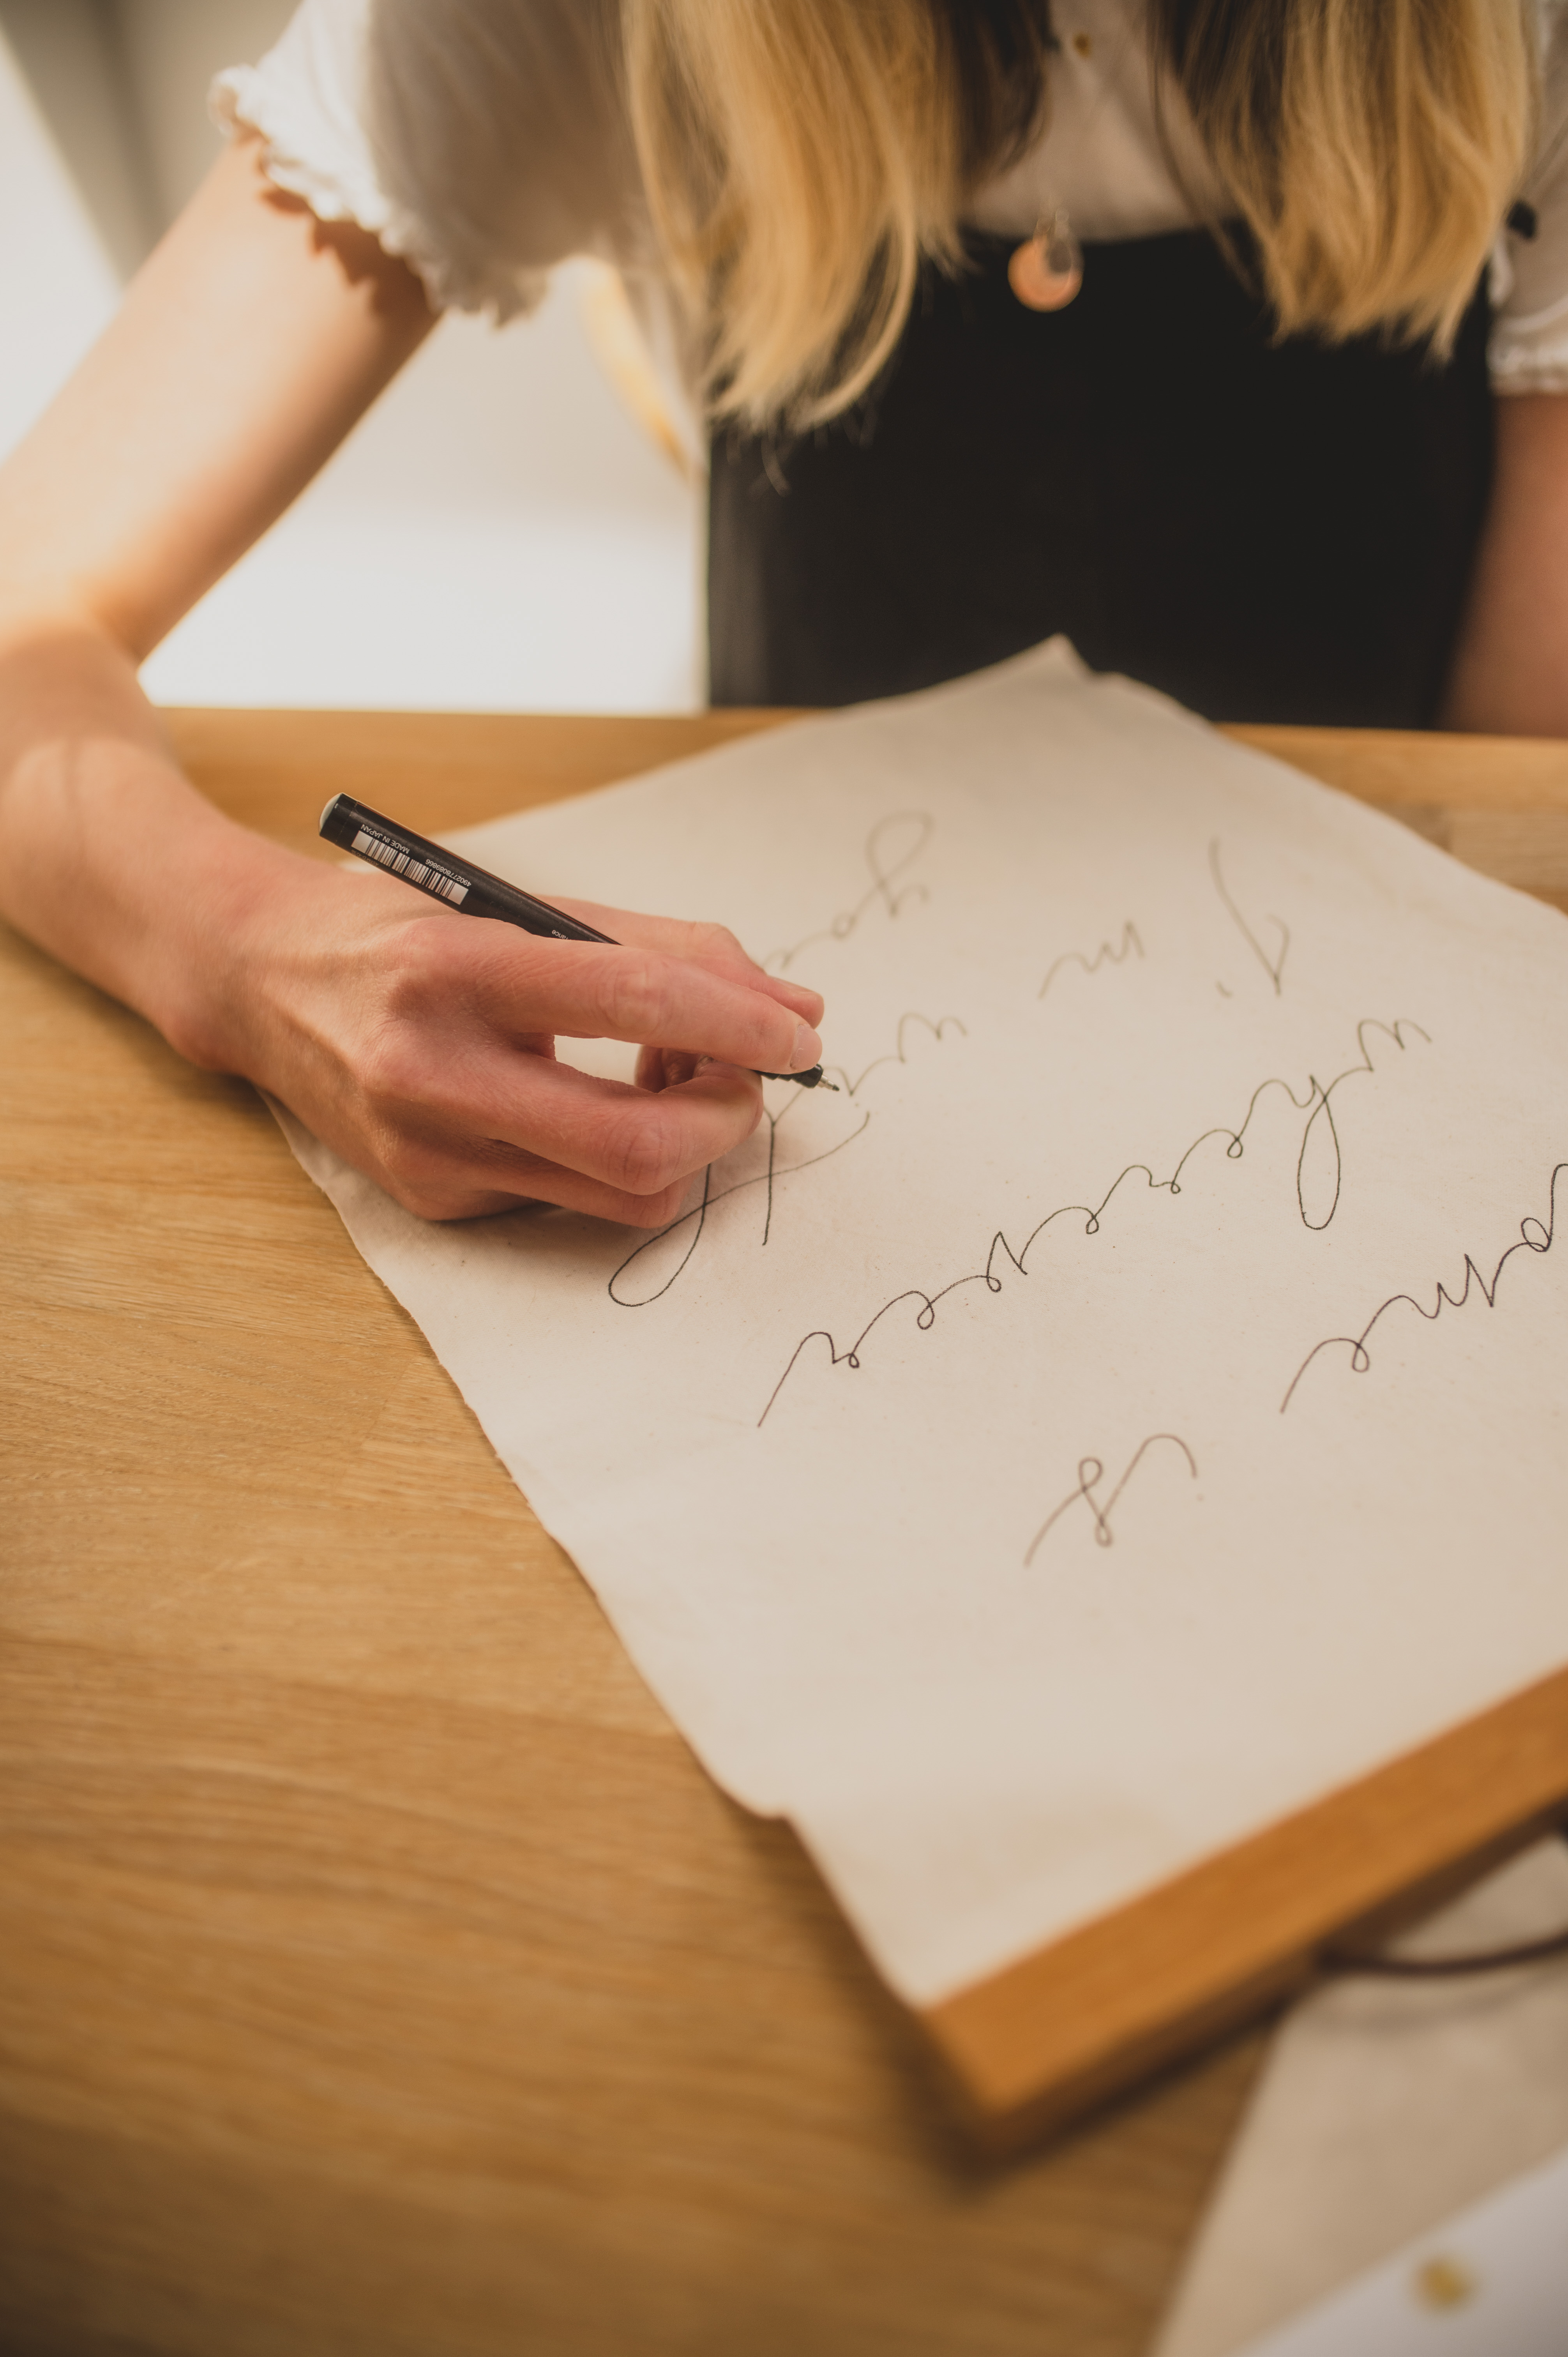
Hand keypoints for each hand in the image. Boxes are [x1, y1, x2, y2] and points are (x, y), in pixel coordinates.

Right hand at [190, 839, 824, 1224]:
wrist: (261, 983)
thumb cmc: (409, 933)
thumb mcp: (528, 908)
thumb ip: (665, 950)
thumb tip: (795, 1010)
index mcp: (457, 968)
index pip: (638, 999)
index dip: (741, 1023)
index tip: (801, 1036)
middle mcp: (433, 1070)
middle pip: (639, 1142)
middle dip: (726, 1118)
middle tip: (740, 1078)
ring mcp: (429, 1151)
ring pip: (623, 1194)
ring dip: (684, 1148)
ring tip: (666, 1084)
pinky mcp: (434, 1199)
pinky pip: (571, 1201)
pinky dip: (613, 1160)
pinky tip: (588, 1107)